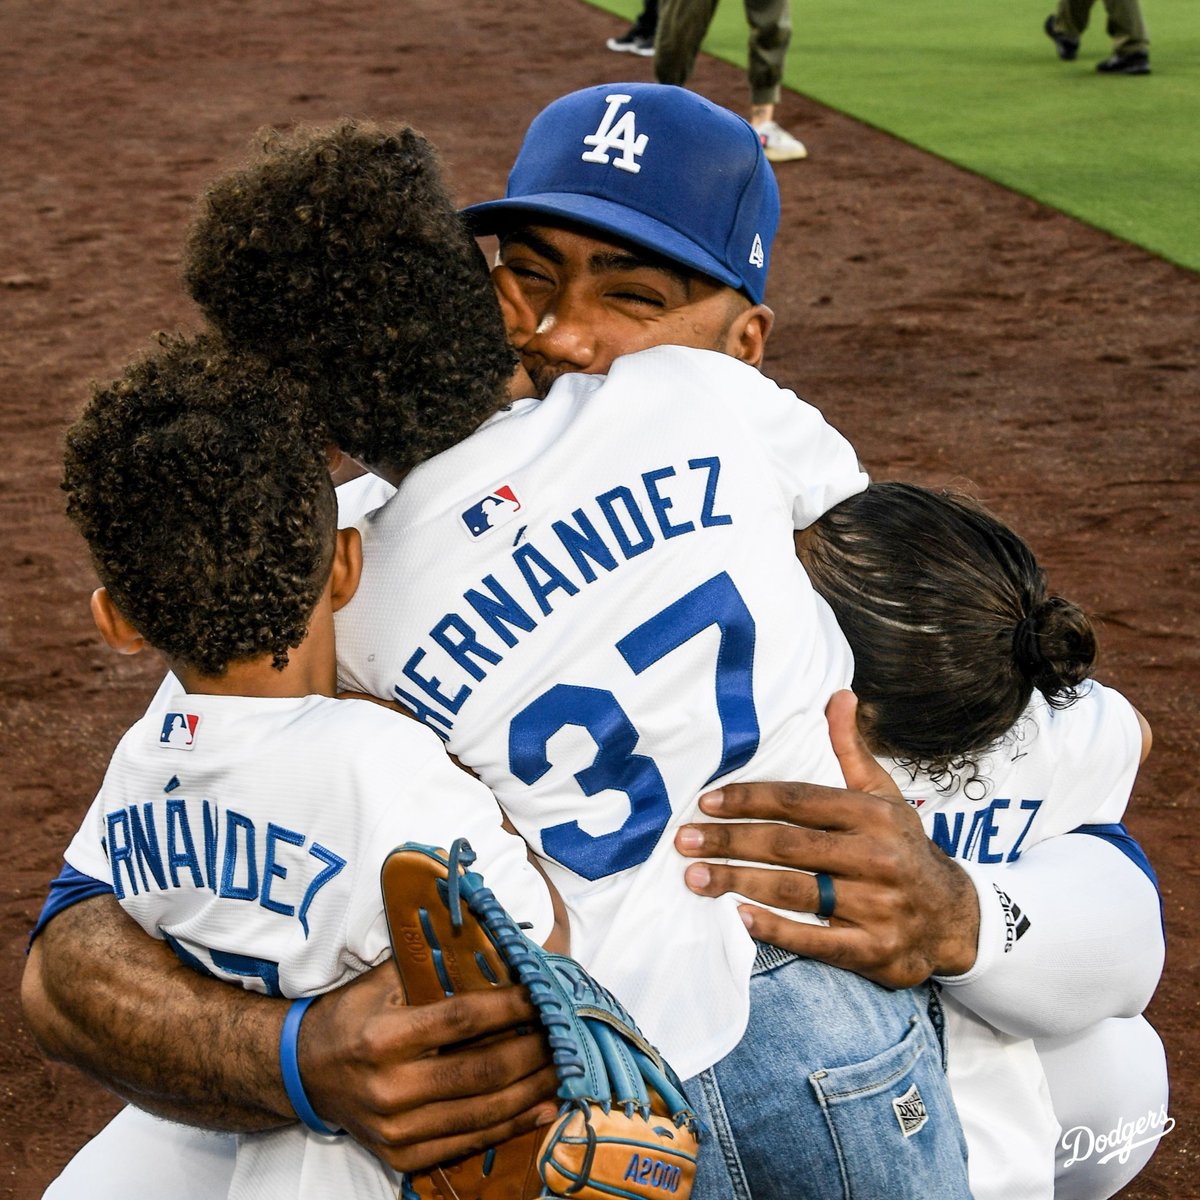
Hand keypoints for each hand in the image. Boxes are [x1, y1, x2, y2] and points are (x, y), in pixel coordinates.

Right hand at [300, 961, 558, 1172]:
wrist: (304, 1072)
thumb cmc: (352, 1016)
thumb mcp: (384, 980)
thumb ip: (435, 966)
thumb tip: (496, 948)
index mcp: (385, 1037)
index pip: (463, 1019)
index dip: (511, 1007)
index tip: (544, 995)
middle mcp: (391, 1088)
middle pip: (483, 1070)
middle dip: (535, 1052)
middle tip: (568, 1034)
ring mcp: (397, 1129)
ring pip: (484, 1111)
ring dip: (533, 1090)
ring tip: (565, 1069)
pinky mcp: (402, 1156)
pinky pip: (469, 1141)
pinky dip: (511, 1125)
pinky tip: (541, 1106)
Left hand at [674, 691, 979, 987]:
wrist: (954, 918)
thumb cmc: (902, 847)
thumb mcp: (884, 795)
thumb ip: (851, 749)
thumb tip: (838, 695)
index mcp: (872, 814)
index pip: (799, 801)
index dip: (749, 799)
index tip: (706, 802)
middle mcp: (876, 857)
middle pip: (788, 846)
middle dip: (729, 841)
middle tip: (684, 840)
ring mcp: (877, 906)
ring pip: (795, 891)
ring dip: (738, 883)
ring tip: (694, 877)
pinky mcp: (874, 950)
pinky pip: (815, 941)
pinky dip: (775, 930)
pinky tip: (738, 917)